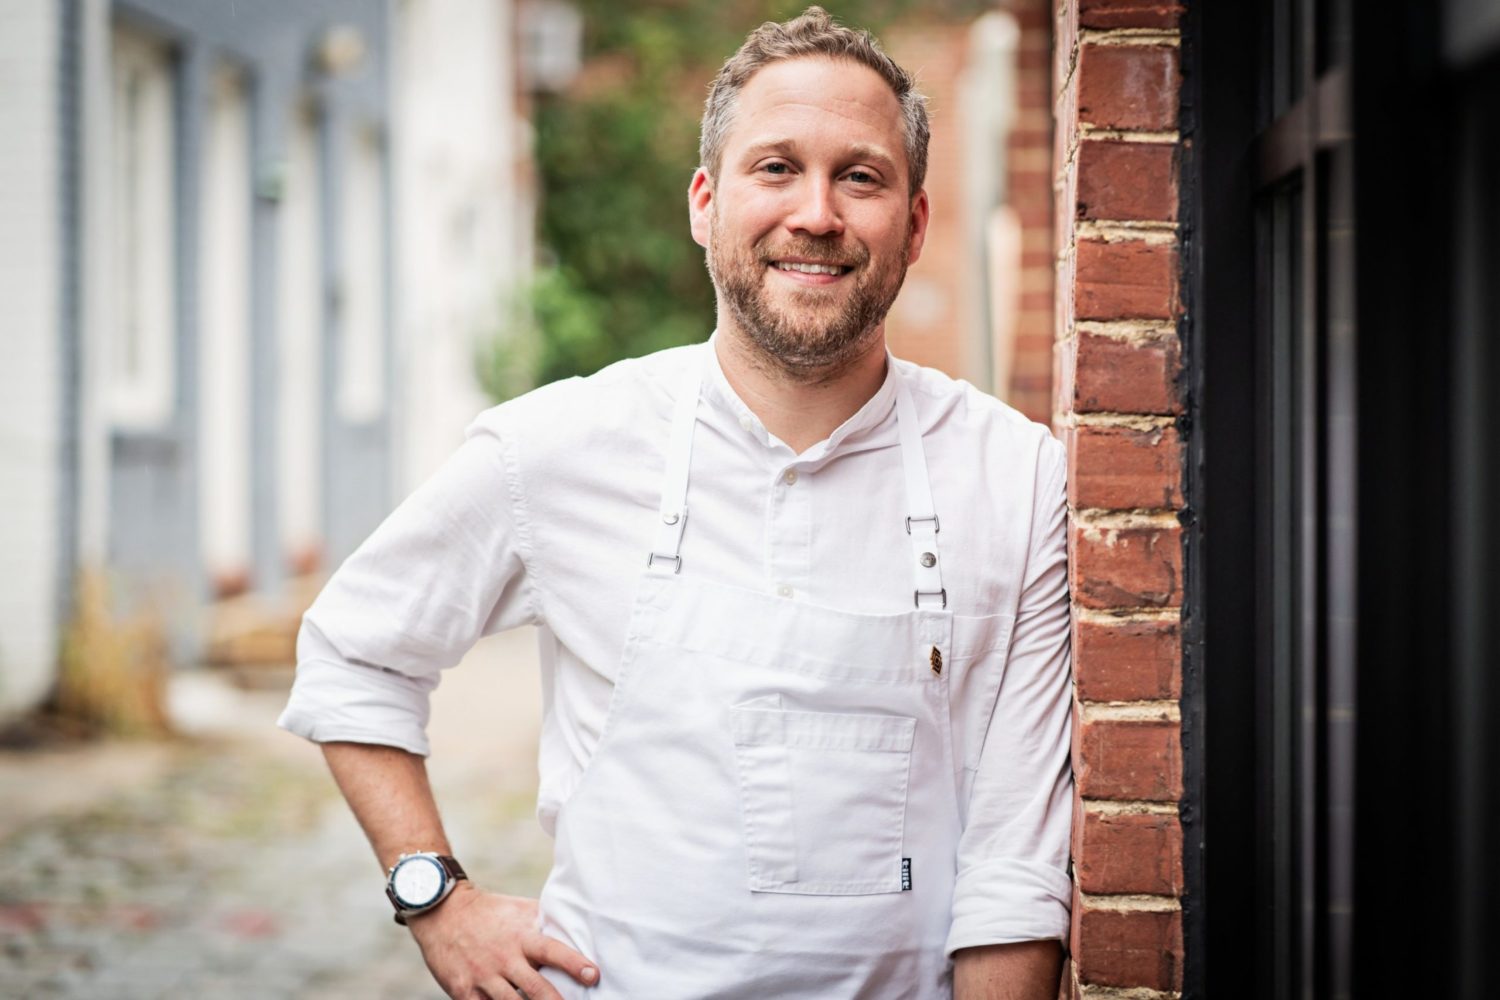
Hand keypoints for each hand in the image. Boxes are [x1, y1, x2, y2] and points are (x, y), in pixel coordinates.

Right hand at [406, 883, 599, 998]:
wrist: (444, 913)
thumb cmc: (490, 912)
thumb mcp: (519, 910)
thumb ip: (545, 922)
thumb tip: (577, 926)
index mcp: (521, 937)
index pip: (552, 950)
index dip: (573, 963)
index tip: (593, 975)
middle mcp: (504, 958)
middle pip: (535, 987)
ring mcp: (483, 977)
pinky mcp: (463, 990)